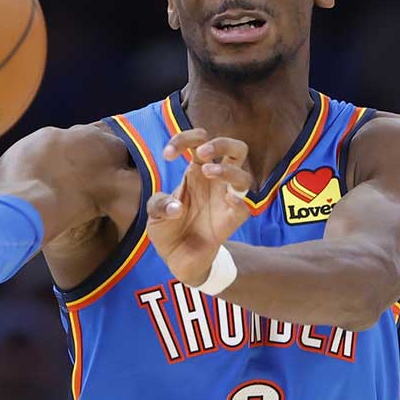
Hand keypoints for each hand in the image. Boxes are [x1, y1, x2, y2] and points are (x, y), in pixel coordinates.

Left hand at [146, 129, 251, 285]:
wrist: (176, 259)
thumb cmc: (168, 229)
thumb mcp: (155, 214)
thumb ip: (160, 205)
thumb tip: (177, 208)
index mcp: (196, 171)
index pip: (200, 141)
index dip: (185, 139)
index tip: (167, 155)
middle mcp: (215, 182)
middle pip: (236, 149)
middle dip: (222, 143)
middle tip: (202, 153)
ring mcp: (226, 200)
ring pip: (244, 176)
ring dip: (228, 170)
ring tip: (207, 172)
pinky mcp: (232, 221)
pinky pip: (244, 206)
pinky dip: (238, 200)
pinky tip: (226, 200)